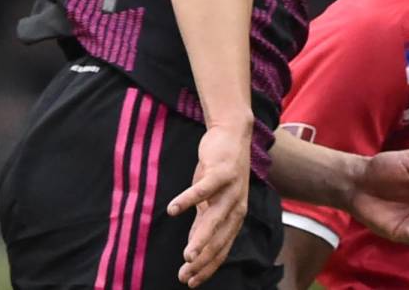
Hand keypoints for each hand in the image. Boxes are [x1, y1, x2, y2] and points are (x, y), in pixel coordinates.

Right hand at [167, 124, 251, 286]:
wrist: (233, 133)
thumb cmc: (219, 171)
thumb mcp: (211, 201)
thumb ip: (203, 224)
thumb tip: (192, 251)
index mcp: (235, 216)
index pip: (222, 248)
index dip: (207, 267)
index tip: (191, 283)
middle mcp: (236, 205)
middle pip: (219, 238)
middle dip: (203, 260)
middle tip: (185, 276)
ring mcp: (231, 188)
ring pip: (214, 218)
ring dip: (200, 238)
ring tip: (187, 256)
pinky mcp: (221, 171)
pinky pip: (203, 189)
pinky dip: (188, 200)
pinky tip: (172, 210)